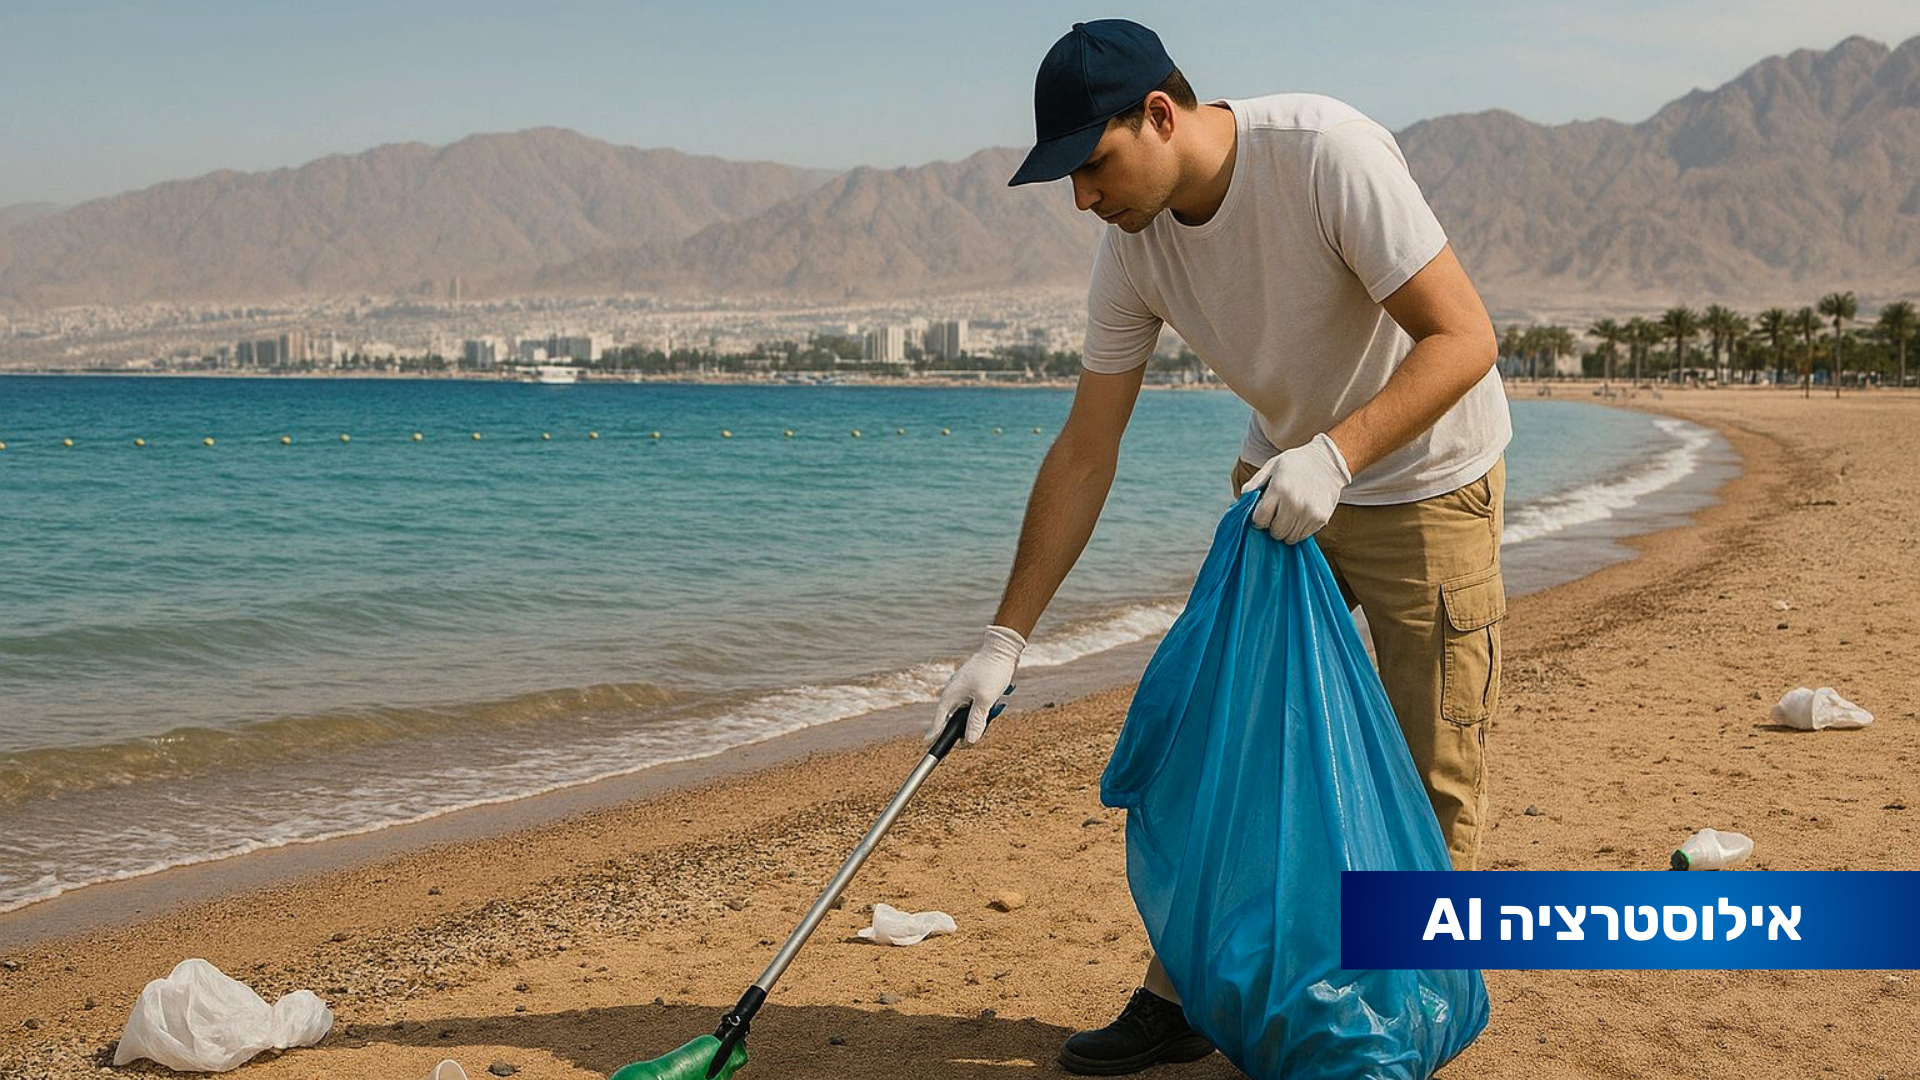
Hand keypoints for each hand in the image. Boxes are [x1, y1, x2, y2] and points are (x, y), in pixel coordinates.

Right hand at [929, 625, 1025, 744]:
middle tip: (986, 721)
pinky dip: (985, 707)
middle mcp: (953, 694)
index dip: (934, 737)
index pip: (939, 722)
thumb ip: (976, 721)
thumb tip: (969, 741)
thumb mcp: (985, 699)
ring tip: (995, 704)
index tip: (926, 747)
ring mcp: (962, 691)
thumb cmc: (992, 672)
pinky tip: (997, 699)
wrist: (1002, 649)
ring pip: (968, 714)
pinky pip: (975, 705)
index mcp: (950, 697)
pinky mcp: (972, 689)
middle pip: (955, 721)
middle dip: (970, 726)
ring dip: (981, 715)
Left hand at [1240, 433, 1351, 543]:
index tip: (1262, 514)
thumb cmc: (1296, 463)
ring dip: (1286, 530)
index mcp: (1278, 489)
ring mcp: (1309, 512)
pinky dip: (1299, 530)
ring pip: (1290, 538)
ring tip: (1288, 516)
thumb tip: (1241, 500)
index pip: (1260, 519)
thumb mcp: (1272, 466)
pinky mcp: (1321, 518)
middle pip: (1275, 532)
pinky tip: (1301, 516)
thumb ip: (1255, 483)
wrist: (1328, 461)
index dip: (1258, 519)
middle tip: (1276, 515)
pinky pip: (1304, 536)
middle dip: (1272, 526)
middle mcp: (1293, 503)